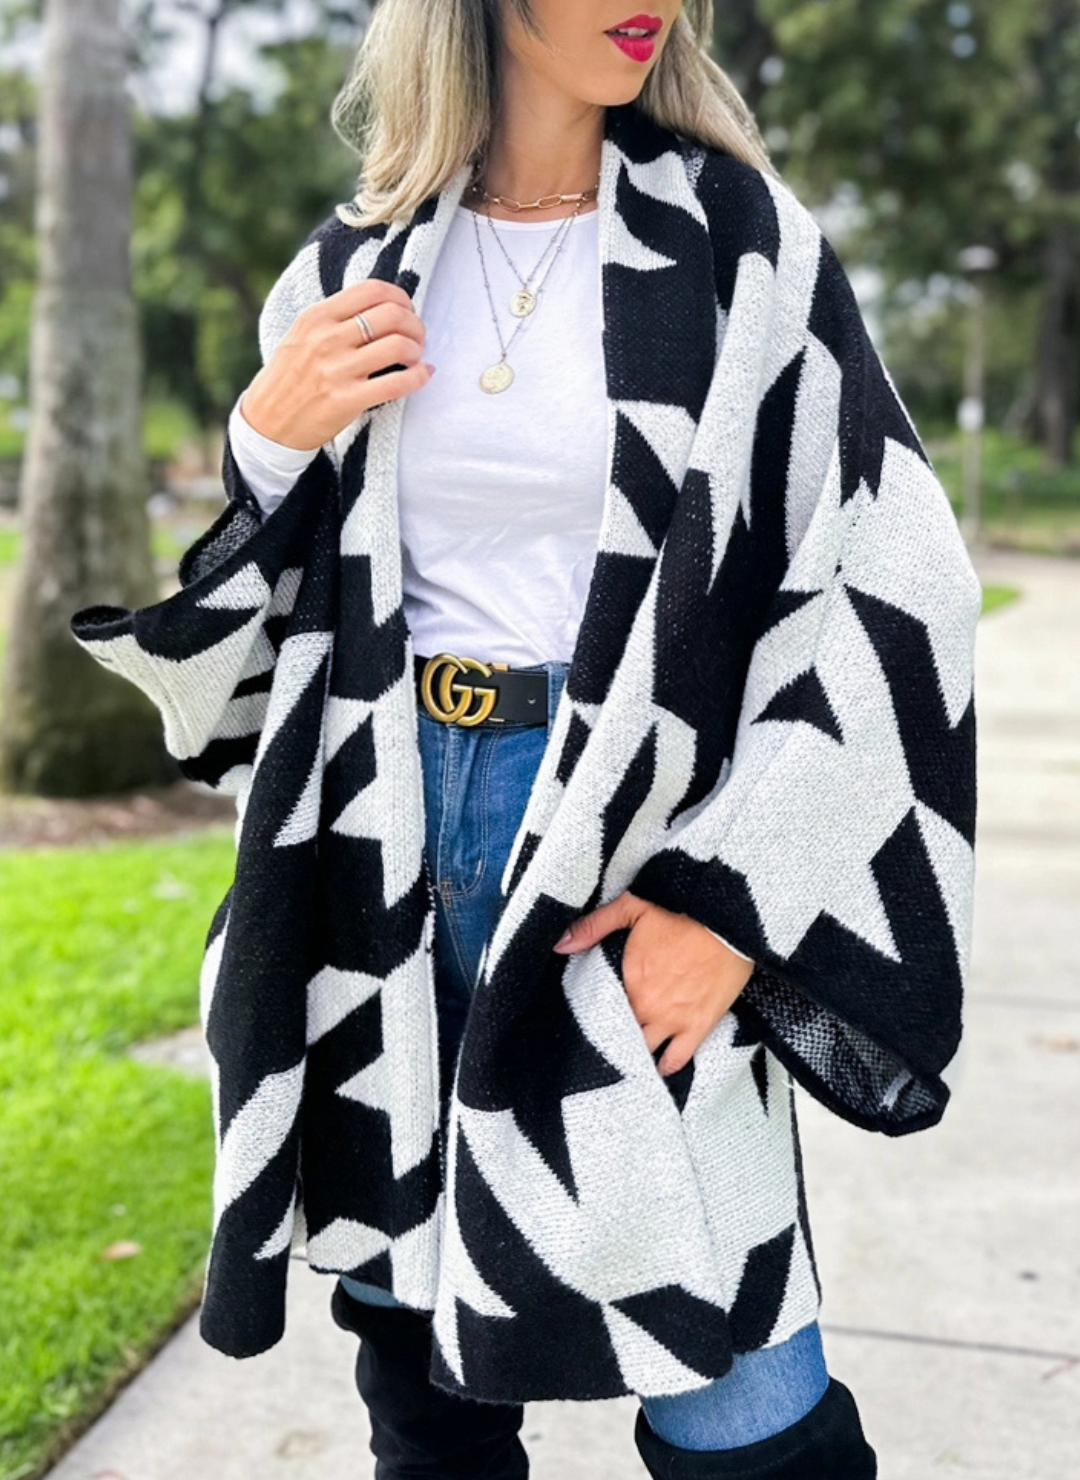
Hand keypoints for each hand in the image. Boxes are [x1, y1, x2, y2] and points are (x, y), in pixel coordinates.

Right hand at [239, 279, 434, 451]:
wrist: (267, 423)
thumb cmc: (290, 377)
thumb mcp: (302, 335)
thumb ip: (336, 318)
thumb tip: (383, 306)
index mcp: (317, 317)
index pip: (372, 290)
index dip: (400, 298)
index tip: (406, 312)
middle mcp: (327, 339)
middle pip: (391, 315)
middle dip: (415, 325)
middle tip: (417, 337)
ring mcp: (337, 370)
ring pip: (398, 345)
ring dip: (417, 350)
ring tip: (416, 358)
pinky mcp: (347, 400)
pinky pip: (397, 383)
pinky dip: (419, 377)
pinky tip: (423, 375)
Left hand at [552, 891, 754, 1075]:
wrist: (729, 920)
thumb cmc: (683, 910)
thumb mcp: (633, 907)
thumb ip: (594, 926)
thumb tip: (560, 944)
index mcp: (628, 979)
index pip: (602, 1007)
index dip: (597, 1011)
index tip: (593, 1014)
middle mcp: (647, 1006)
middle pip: (622, 1033)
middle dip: (614, 1036)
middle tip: (608, 1039)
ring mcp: (673, 1020)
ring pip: (645, 1050)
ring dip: (636, 1054)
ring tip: (628, 1060)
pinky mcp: (700, 1026)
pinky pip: (678, 1058)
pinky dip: (666, 1067)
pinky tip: (658, 1070)